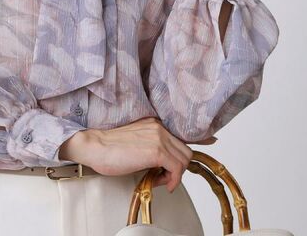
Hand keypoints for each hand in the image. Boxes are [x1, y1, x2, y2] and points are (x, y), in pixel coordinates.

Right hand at [59, 117, 215, 192]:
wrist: (94, 146)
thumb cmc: (109, 148)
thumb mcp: (135, 143)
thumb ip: (152, 147)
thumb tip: (165, 166)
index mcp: (153, 123)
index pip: (182, 131)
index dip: (200, 138)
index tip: (212, 140)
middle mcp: (159, 126)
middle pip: (185, 149)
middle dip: (179, 166)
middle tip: (163, 177)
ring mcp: (159, 136)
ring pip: (184, 159)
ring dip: (175, 174)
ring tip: (158, 179)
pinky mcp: (156, 150)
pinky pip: (177, 168)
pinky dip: (173, 179)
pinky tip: (163, 183)